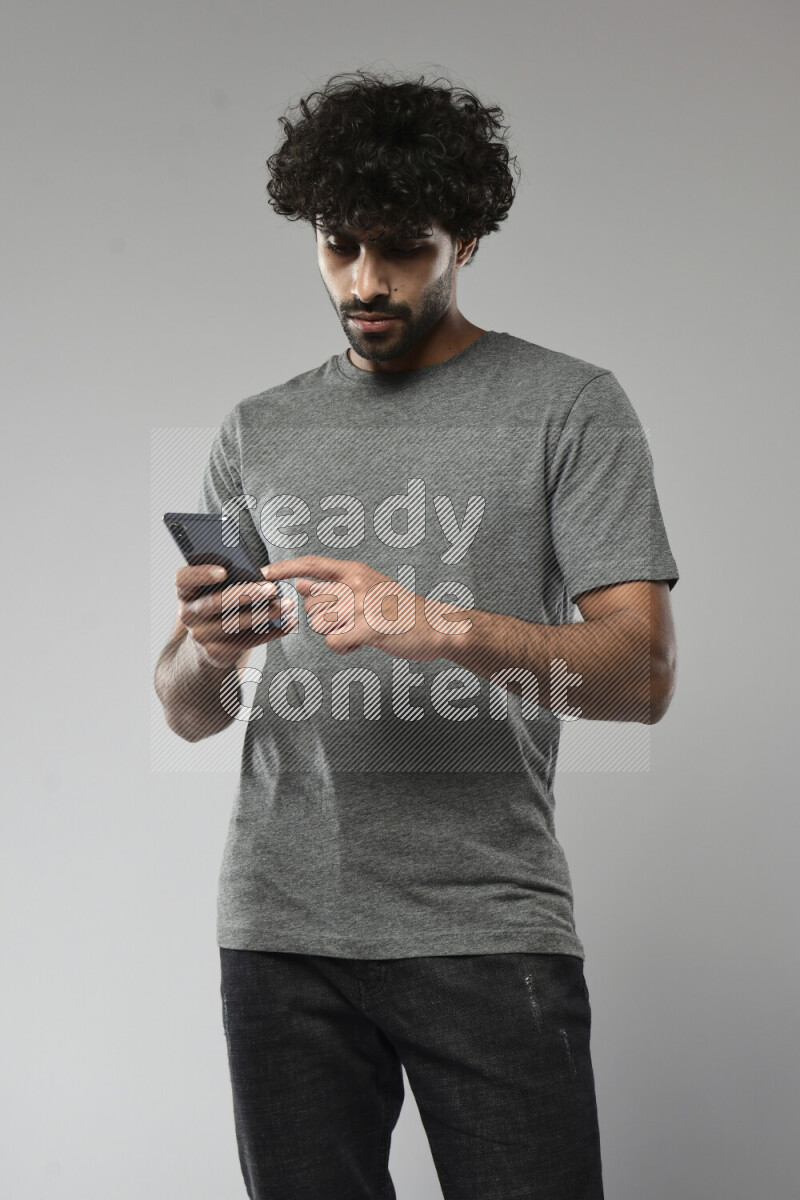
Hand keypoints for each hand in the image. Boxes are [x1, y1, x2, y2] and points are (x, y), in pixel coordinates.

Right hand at [175, 564, 296, 668]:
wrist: (208, 641)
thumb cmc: (219, 603)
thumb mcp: (216, 589)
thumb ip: (229, 578)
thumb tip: (257, 572)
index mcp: (185, 591)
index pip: (183, 579)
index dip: (201, 574)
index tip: (224, 572)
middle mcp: (188, 614)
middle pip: (214, 603)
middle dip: (246, 594)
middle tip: (271, 588)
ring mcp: (200, 636)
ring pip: (234, 624)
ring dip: (264, 614)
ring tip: (287, 604)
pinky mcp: (216, 653)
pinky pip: (247, 641)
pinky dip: (271, 632)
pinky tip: (289, 623)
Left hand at [260, 555, 470, 661]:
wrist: (437, 627)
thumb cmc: (401, 610)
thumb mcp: (368, 589)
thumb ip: (334, 586)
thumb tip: (301, 583)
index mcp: (356, 571)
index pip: (312, 565)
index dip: (284, 568)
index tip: (262, 573)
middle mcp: (357, 584)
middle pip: (313, 605)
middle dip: (324, 620)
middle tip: (349, 623)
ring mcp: (363, 606)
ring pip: (321, 625)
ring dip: (336, 635)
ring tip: (360, 632)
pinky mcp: (369, 628)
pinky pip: (334, 642)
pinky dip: (344, 648)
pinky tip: (362, 643)